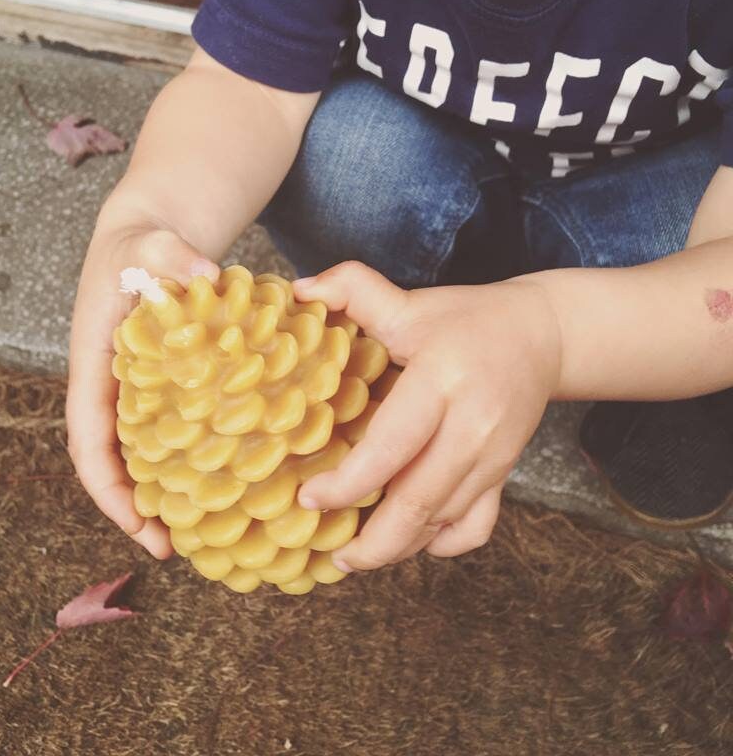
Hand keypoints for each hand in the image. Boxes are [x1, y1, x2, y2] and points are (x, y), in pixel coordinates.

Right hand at [66, 196, 219, 557]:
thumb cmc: (140, 243)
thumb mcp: (152, 243)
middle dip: (135, 508)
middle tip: (173, 547)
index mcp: (94, 366)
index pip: (88, 439)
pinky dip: (189, 458)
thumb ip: (172, 257)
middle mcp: (110, 386)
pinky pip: (172, 430)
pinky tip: (222, 476)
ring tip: (201, 528)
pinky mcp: (165, 384)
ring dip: (163, 491)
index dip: (107, 488)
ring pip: (142, 452)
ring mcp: (137, 389)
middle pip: (113, 461)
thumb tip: (206, 277)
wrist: (147, 236)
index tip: (136, 524)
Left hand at [294, 262, 561, 571]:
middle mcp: (472, 428)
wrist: (544, 335)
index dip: (347, 483)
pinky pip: (477, 526)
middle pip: (418, 502)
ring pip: (443, 521)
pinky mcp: (505, 474)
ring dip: (399, 547)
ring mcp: (493, 457)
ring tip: (356, 556)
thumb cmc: (470, 320)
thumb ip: (356, 289)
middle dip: (371, 541)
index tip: (308, 498)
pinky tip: (415, 543)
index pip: (390, 448)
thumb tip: (301, 290)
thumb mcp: (413, 302)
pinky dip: (444, 544)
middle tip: (330, 554)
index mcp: (442, 383)